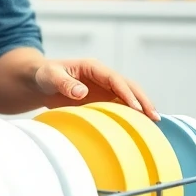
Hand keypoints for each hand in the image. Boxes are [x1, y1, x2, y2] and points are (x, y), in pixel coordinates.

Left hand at [33, 58, 158, 118]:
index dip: (127, 93)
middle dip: (143, 101)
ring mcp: (104, 89)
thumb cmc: (45, 75)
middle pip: (128, 87)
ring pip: (128, 97)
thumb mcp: (51, 76)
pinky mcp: (101, 100)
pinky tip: (140, 127)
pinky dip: (130, 116)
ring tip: (154, 124)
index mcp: (93, 68)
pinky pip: (119, 107)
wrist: (40, 82)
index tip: (137, 108)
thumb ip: (65, 83)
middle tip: (155, 117)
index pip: (116, 80)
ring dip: (141, 109)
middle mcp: (103, 77)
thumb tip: (81, 92)